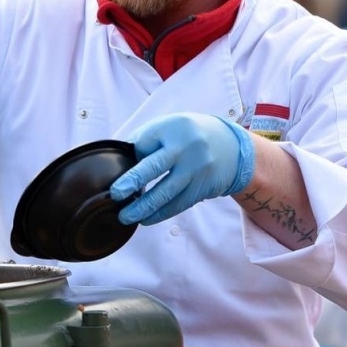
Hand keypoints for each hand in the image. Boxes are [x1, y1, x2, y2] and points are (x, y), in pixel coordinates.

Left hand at [110, 113, 255, 225]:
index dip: (131, 156)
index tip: (119, 169)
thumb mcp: (169, 127)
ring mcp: (196, 169)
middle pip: (154, 167)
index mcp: (172, 128)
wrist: (230, 146)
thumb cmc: (187, 137)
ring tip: (126, 217)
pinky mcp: (202, 188)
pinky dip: (160, 214)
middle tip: (115, 195)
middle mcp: (185, 148)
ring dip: (144, 207)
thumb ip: (145, 141)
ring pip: (166, 192)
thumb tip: (118, 163)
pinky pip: (178, 204)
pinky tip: (146, 219)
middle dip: (132, 182)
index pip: (143, 143)